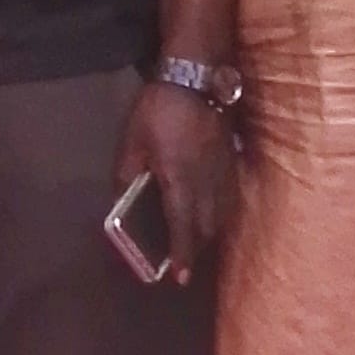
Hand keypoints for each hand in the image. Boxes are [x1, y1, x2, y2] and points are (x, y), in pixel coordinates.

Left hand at [114, 78, 237, 285]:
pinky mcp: (230, 159)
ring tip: (196, 241)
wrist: (196, 77)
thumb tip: (124, 199)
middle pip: (206, 226)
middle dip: (196, 248)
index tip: (180, 278)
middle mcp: (206, 182)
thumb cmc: (159, 109)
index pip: (182, 226)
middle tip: (184, 262)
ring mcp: (223, 171)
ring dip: (209, 232)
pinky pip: (229, 196)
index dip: (182, 254)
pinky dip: (221, 212)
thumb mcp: (132, 141)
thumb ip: (127, 174)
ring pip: (221, 213)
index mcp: (180, 180)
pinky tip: (213, 212)